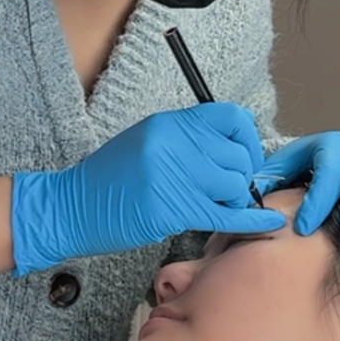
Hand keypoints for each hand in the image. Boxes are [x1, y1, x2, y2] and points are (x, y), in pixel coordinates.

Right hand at [11, 103, 284, 270]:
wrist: (70, 207)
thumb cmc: (107, 181)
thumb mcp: (144, 142)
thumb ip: (183, 141)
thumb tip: (229, 151)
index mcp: (168, 124)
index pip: (230, 117)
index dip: (247, 139)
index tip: (244, 157)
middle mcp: (173, 144)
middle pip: (237, 156)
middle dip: (242, 177)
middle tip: (230, 191)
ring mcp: (173, 175)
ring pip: (234, 185)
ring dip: (235, 200)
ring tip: (219, 207)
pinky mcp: (171, 209)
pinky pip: (226, 214)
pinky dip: (251, 221)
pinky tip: (269, 223)